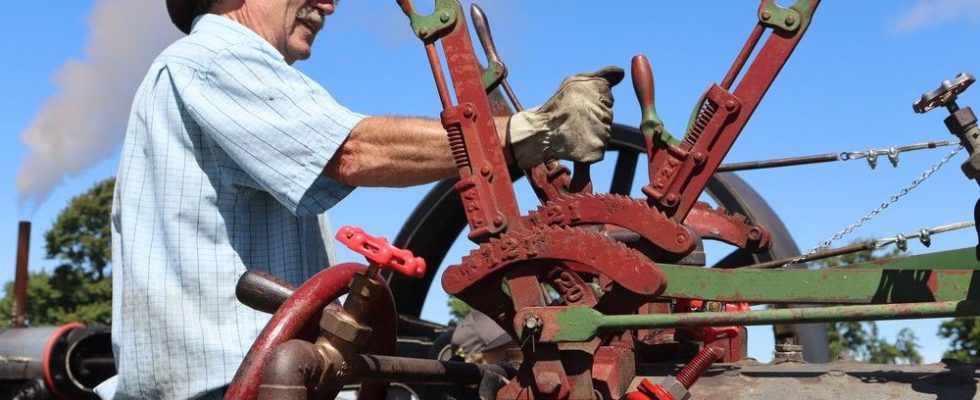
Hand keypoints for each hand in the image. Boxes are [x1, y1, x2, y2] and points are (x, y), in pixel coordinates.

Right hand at [507, 66, 624, 168]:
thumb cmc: (558, 105)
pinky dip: (590, 146)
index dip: (593, 99)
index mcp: (599, 90)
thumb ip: (602, 75)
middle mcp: (604, 110)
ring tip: (574, 129)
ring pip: (605, 131)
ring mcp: (603, 132)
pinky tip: (576, 141)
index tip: (578, 102)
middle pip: (607, 114)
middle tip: (574, 117)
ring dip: (592, 130)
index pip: (607, 96)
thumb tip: (621, 73)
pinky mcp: (599, 150)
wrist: (541, 132)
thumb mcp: (576, 82)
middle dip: (594, 115)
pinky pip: (600, 147)